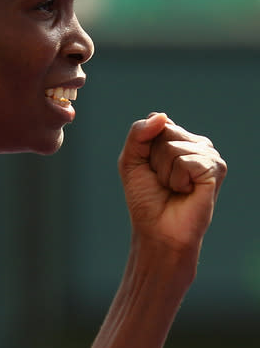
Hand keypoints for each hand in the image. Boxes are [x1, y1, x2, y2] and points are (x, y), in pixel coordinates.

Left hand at [118, 113, 226, 251]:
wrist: (158, 231)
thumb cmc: (146, 199)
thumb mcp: (131, 161)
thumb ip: (138, 134)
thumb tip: (161, 116)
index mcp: (179, 138)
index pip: (155, 121)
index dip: (143, 148)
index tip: (148, 169)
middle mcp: (197, 143)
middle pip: (163, 132)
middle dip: (153, 160)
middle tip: (162, 181)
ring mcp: (209, 155)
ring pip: (172, 147)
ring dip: (164, 172)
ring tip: (174, 188)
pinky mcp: (215, 169)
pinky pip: (184, 161)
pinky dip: (176, 179)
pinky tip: (185, 191)